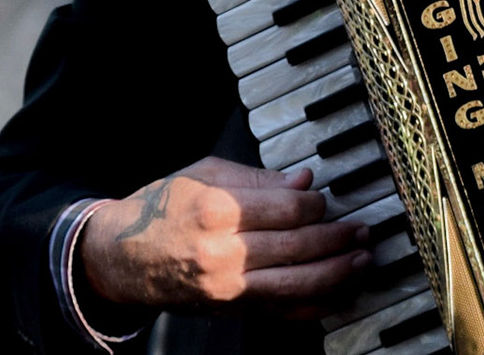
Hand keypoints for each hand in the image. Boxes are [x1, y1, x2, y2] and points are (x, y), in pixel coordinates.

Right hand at [79, 158, 369, 312]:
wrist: (120, 257)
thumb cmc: (163, 207)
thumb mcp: (204, 174)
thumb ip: (258, 178)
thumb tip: (305, 180)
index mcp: (219, 209)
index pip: (288, 208)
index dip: (318, 204)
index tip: (328, 200)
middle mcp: (223, 250)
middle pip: (298, 246)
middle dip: (338, 238)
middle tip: (363, 230)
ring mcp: (225, 284)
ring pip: (294, 282)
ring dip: (335, 273)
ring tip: (361, 260)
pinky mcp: (226, 306)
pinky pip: (278, 309)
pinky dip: (310, 306)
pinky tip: (334, 296)